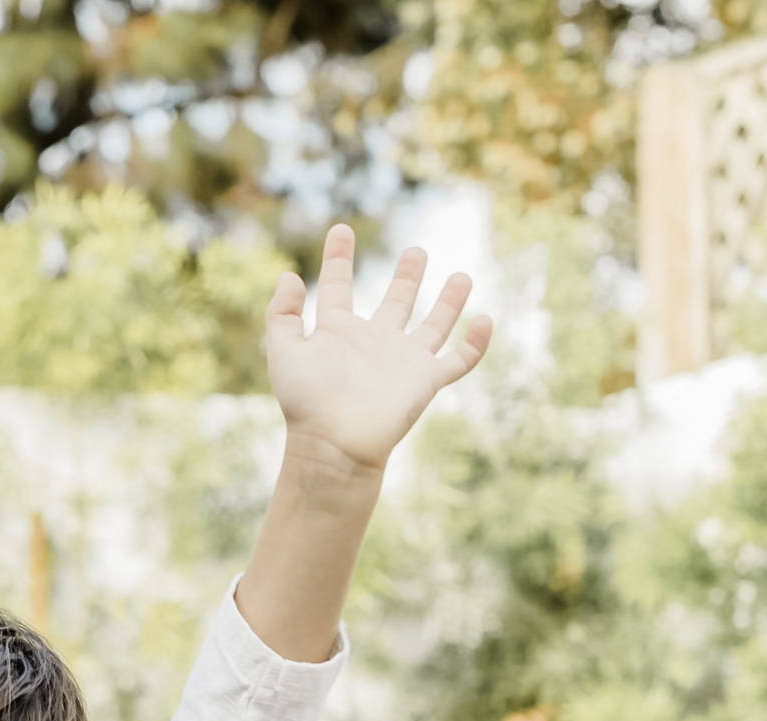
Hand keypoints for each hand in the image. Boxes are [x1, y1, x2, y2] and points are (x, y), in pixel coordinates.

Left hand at [264, 226, 491, 477]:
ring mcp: (402, 361)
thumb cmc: (307, 403)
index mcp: (338, 333)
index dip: (337, 259)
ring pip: (433, 326)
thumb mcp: (285, 352)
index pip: (338, 287)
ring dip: (448, 302)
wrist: (335, 444)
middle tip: (415, 252)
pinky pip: (458, 360)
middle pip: (396, 303)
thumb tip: (289, 276)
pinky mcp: (425, 380)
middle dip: (407, 277)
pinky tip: (484, 320)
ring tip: (462, 277)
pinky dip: (475, 343)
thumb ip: (282, 314)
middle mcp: (374, 343)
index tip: (341, 230)